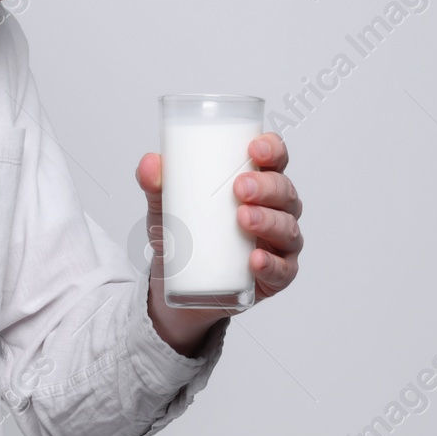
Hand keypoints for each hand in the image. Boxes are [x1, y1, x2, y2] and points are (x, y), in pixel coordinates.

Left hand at [136, 133, 303, 356]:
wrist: (179, 286)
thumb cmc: (185, 235)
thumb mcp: (167, 207)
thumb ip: (157, 184)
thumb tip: (149, 164)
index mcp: (256, 184)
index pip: (275, 160)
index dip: (273, 150)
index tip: (254, 149)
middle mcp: (275, 210)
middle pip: (284, 191)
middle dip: (266, 187)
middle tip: (239, 189)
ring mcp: (278, 244)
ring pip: (287, 228)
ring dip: (269, 221)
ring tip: (243, 219)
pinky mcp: (276, 276)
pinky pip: (282, 270)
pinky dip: (272, 264)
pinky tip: (255, 259)